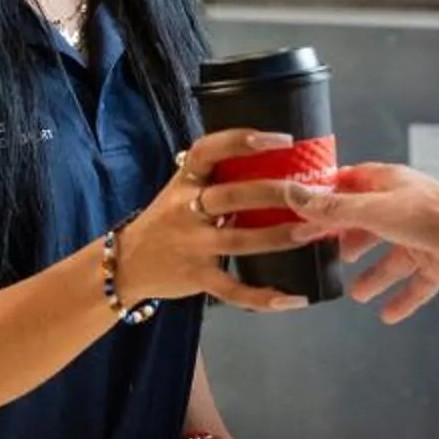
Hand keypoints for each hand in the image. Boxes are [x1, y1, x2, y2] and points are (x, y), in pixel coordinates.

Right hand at [117, 130, 318, 312]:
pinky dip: (262, 297)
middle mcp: (186, 209)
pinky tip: (293, 298)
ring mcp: (191, 244)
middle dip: (271, 192)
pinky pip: (232, 289)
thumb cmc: (169, 220)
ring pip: (238, 241)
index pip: (209, 150)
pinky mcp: (196, 277)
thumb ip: (220, 179)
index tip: (282, 139)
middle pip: (231, 196)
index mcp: (186, 181)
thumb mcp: (184, 190)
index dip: (242, 141)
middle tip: (307, 192)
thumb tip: (280, 166)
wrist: (127, 262)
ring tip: (311, 232)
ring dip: (277, 237)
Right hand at [270, 163, 438, 324]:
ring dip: (374, 277)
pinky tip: (387, 315)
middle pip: (369, 224)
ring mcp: (424, 236)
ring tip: (357, 294)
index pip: (351, 185)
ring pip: (393, 258)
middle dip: (349, 242)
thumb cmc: (430, 215)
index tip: (304, 213)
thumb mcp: (372, 210)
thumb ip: (334, 209)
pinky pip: (417, 284)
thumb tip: (295, 195)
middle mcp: (406, 208)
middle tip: (328, 257)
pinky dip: (402, 299)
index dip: (327, 199)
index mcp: (390, 185)